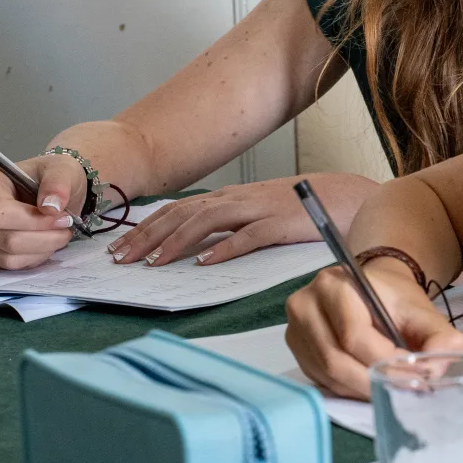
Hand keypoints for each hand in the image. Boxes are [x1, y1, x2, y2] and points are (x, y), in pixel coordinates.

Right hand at [0, 153, 87, 269]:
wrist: (51, 193)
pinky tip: (45, 242)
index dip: (34, 220)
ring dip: (41, 249)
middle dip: (43, 237)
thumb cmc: (51, 177)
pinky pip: (9, 266)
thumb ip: (58, 183)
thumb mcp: (62, 169)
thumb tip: (50, 207)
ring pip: (8, 257)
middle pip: (5, 239)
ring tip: (59, 234)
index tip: (61, 217)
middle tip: (65, 226)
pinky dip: (33, 258)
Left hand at [107, 173, 374, 266]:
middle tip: (122, 259)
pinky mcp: (280, 224)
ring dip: (176, 243)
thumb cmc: (298, 210)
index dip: (145, 228)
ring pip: (206, 221)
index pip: (176, 211)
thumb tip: (190, 245)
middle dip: (148, 236)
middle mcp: (236, 199)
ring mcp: (257, 209)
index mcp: (228, 198)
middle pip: (182, 215)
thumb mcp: (254, 212)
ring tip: (154, 263)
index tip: (119, 248)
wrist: (343, 198)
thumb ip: (225, 224)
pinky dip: (224, 248)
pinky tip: (205, 263)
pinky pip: (248, 237)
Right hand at [284, 259, 462, 398]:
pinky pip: (320, 378)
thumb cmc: (394, 299)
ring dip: (360, 390)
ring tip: (387, 390)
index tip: (413, 379)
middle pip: (336, 359)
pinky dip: (346, 389)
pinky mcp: (295, 347)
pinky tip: (367, 384)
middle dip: (373, 383)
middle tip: (401, 392)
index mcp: (336, 285)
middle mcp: (306, 303)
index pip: (355, 336)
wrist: (370, 289)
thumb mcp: (423, 312)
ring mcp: (295, 327)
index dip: (385, 364)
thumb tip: (438, 369)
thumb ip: (440, 338)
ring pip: (327, 374)